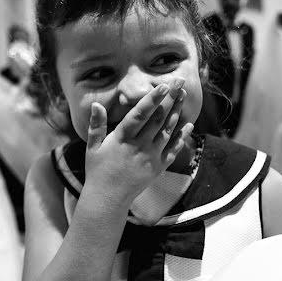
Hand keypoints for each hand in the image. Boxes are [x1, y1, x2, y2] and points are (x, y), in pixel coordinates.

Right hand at [85, 81, 192, 206]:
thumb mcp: (93, 147)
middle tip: (178, 82)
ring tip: (183, 95)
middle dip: (169, 99)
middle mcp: (139, 147)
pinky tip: (188, 123)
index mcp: (122, 139)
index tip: (163, 86)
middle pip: (158, 119)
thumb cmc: (98, 170)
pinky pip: (173, 150)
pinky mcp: (158, 167)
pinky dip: (182, 136)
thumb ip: (96, 125)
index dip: (153, 100)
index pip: (140, 115)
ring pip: (168, 131)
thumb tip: (96, 104)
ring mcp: (151, 157)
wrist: (109, 198)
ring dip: (177, 112)